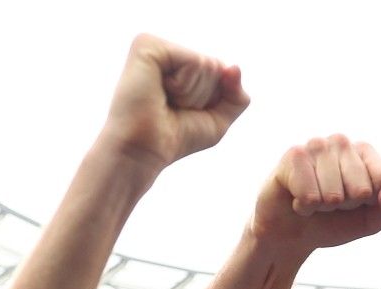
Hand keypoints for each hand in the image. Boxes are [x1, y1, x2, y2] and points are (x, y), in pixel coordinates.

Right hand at [97, 35, 248, 170]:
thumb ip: (236, 96)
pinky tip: (160, 91)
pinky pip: (195, 61)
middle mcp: (166, 51)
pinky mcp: (148, 45)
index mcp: (178, 64)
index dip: (212, 100)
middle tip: (172, 107)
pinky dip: (184, 85)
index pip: (222, 72)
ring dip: (192, 94)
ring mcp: (155, 45)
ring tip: (164, 101)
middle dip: (204, 97)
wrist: (143, 151)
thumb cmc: (175, 138)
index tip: (182, 111)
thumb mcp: (217, 120)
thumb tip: (234, 67)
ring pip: (208, 65)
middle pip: (217, 67)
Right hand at [251, 136, 380, 252]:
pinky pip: (311, 195)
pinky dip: (305, 207)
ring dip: (324, 207)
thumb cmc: (334, 221)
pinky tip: (298, 199)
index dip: (373, 201)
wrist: (292, 234)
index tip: (358, 201)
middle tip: (331, 203)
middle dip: (347, 207)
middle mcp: (342, 142)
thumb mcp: (372, 220)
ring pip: (335, 194)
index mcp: (365, 153)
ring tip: (314, 201)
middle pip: (361, 189)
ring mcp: (317, 145)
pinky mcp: (294, 156)